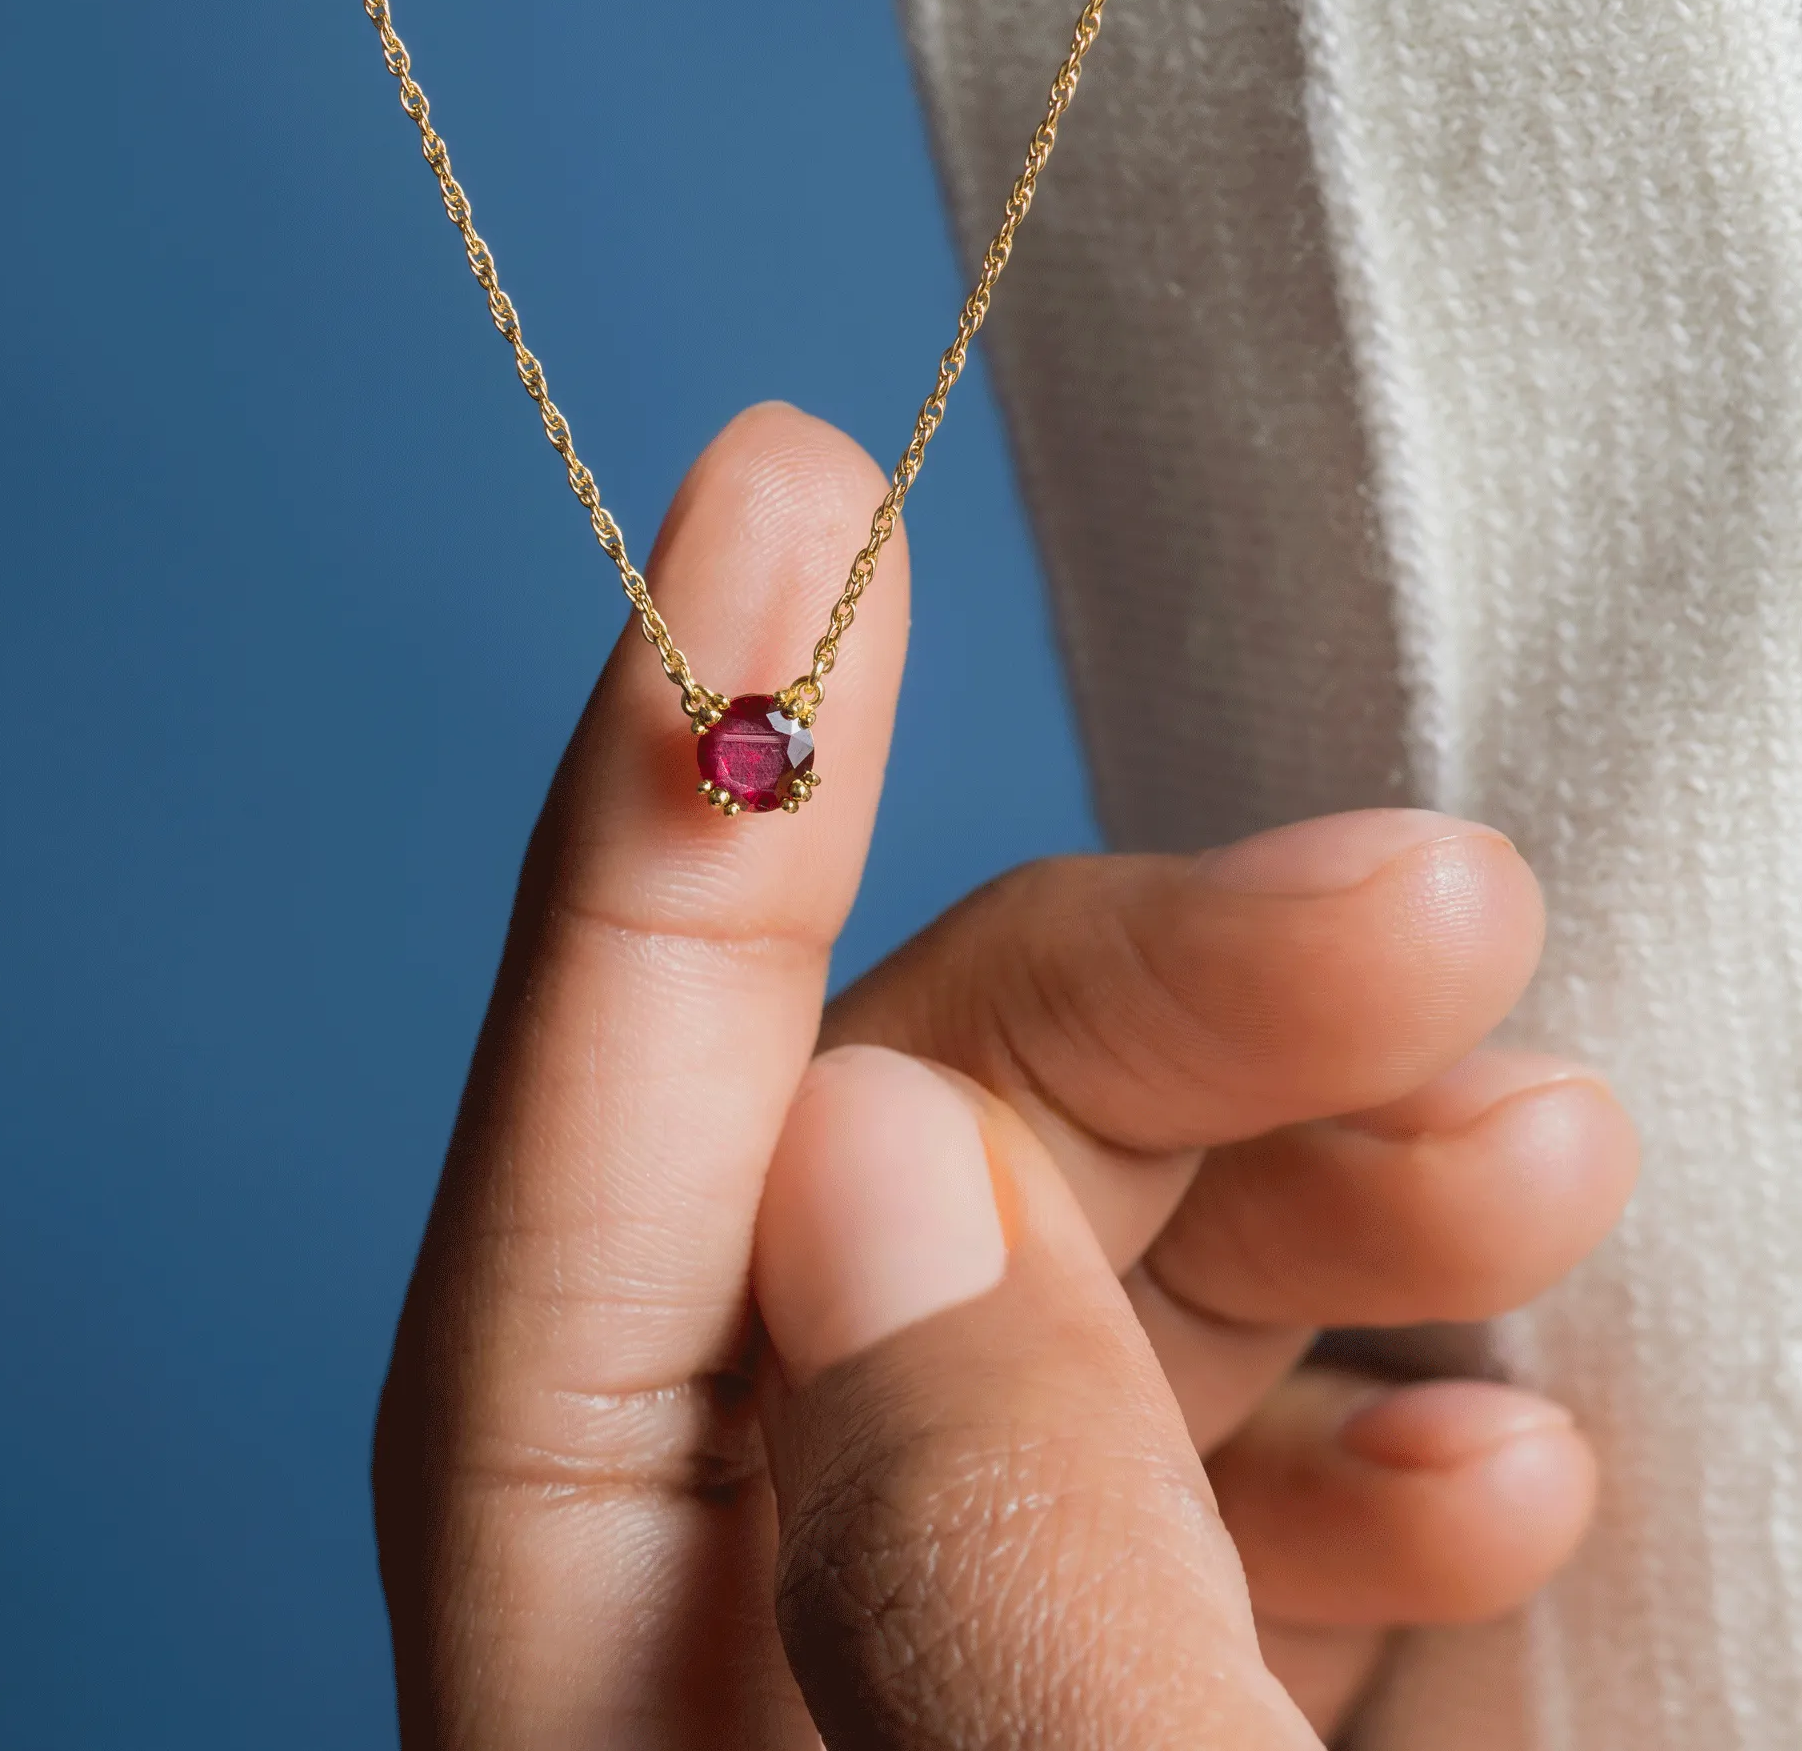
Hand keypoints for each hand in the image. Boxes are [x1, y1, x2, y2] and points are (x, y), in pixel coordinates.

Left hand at [375, 405, 1636, 1745]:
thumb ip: (967, 1545)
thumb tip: (888, 1145)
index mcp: (592, 1694)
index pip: (580, 1189)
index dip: (679, 820)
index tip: (776, 490)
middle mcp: (720, 1650)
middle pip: (882, 1192)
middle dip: (1156, 1010)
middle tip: (1440, 907)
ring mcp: (909, 1679)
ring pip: (1057, 1304)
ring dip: (1308, 1195)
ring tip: (1538, 1150)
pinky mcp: (1081, 1711)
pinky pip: (1174, 1495)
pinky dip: (1335, 1433)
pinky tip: (1505, 1447)